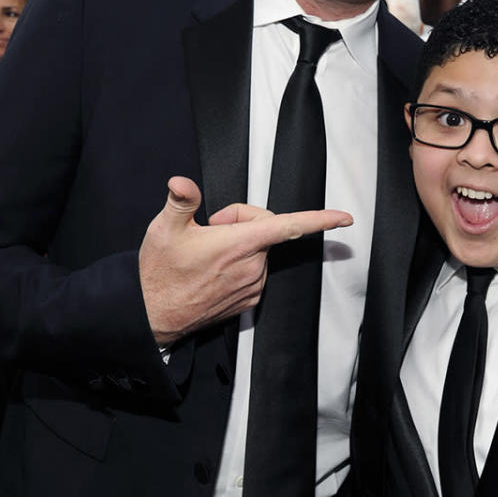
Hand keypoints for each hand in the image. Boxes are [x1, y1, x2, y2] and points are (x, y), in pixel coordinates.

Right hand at [138, 177, 352, 345]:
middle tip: (209, 230)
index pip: (288, 226)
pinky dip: (240, 264)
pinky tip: (214, 270)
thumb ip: (181, 201)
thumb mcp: (164, 229)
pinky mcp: (249, 300)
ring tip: (208, 254)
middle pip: (265, 229)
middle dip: (241, 222)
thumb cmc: (159, 271)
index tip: (344, 218)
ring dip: (241, 245)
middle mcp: (252, 266)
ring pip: (260, 250)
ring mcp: (252, 286)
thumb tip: (182, 182)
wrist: (153, 314)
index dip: (320, 220)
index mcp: (238, 245)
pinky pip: (255, 271)